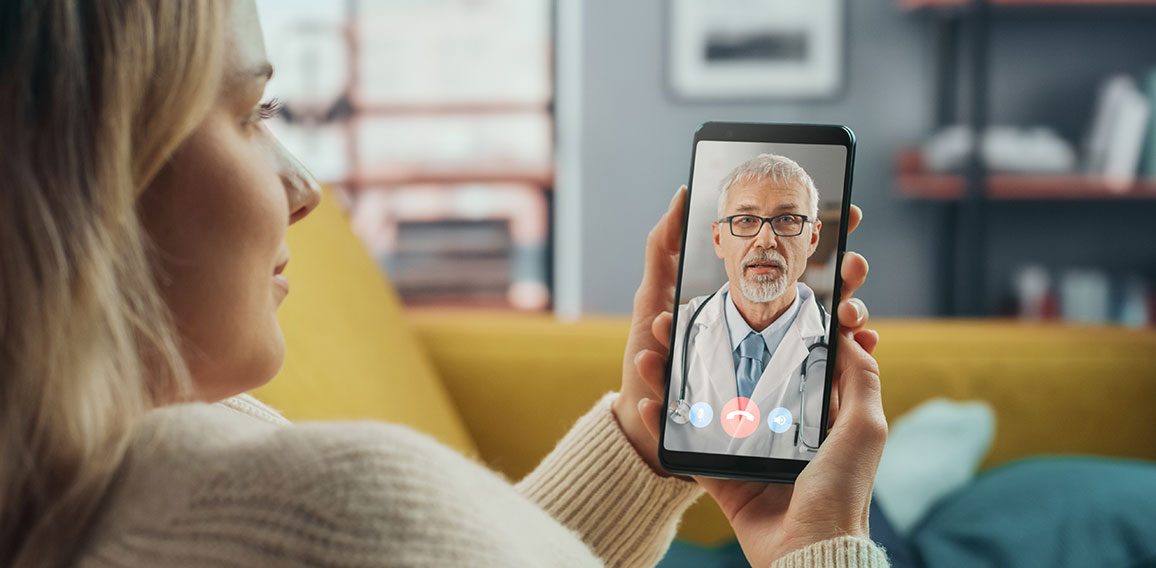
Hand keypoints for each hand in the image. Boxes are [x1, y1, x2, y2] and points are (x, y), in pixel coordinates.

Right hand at [624, 188, 885, 564]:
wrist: (808, 548)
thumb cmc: (842, 489)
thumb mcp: (864, 426)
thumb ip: (859, 380)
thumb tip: (852, 336)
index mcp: (808, 410)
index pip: (781, 355)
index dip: (760, 324)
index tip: (738, 295)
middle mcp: (772, 422)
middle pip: (729, 368)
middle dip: (700, 338)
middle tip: (677, 311)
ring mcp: (740, 444)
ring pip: (699, 394)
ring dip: (671, 367)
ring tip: (650, 341)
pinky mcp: (715, 470)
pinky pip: (682, 437)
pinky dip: (660, 414)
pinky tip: (643, 390)